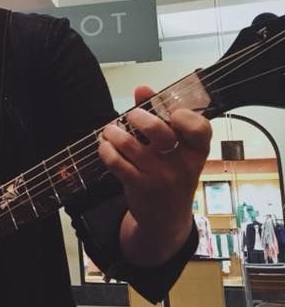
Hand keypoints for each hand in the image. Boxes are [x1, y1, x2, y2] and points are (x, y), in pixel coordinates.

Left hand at [98, 85, 211, 261]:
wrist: (167, 217)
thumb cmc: (172, 174)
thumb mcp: (177, 150)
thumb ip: (161, 116)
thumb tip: (142, 88)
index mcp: (197, 150)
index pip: (200, 129)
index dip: (185, 116)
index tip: (171, 112)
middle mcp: (182, 163)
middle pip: (159, 131)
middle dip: (138, 117)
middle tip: (130, 116)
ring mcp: (160, 176)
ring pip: (130, 145)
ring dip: (114, 132)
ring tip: (111, 130)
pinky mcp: (140, 186)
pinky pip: (116, 162)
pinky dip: (106, 150)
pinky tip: (105, 146)